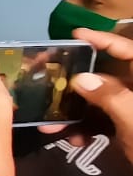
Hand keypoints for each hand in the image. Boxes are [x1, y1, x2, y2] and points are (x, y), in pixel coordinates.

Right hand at [44, 28, 132, 163]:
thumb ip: (111, 96)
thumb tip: (81, 78)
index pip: (130, 52)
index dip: (104, 41)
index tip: (75, 35)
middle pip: (109, 79)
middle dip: (77, 87)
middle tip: (50, 87)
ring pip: (102, 104)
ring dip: (76, 113)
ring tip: (50, 125)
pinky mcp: (132, 132)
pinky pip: (106, 123)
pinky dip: (89, 130)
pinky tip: (74, 140)